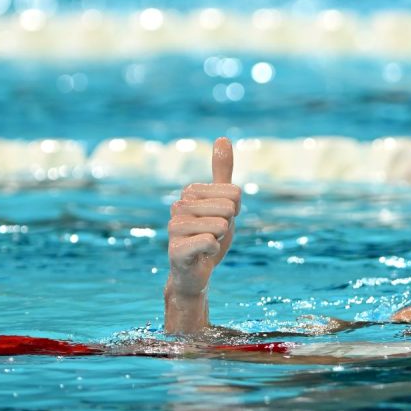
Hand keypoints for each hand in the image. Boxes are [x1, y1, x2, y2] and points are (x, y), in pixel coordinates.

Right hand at [165, 138, 240, 331]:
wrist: (196, 273)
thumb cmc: (209, 235)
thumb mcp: (222, 201)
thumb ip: (222, 172)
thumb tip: (222, 138)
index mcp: (190, 192)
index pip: (234, 192)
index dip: (236, 209)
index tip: (222, 219)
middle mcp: (178, 206)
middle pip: (228, 207)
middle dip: (228, 225)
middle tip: (214, 234)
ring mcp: (174, 227)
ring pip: (220, 225)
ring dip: (221, 239)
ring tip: (208, 244)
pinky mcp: (175, 250)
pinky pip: (209, 242)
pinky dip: (213, 251)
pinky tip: (203, 255)